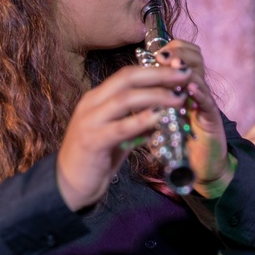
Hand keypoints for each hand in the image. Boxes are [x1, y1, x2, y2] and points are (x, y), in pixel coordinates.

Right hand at [56, 63, 191, 210]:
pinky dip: (141, 120)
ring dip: (155, 95)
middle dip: (159, 74)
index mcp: (97, 97)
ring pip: (124, 99)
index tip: (179, 69)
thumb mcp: (121, 134)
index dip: (155, 69)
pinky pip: (120, 127)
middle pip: (127, 78)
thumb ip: (139, 122)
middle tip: (184, 75)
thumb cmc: (98, 157)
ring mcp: (89, 121)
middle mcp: (91, 103)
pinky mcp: (92, 141)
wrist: (70, 184)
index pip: (127, 74)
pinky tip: (160, 117)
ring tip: (178, 97)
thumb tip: (166, 111)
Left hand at [155, 39, 232, 196]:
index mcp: (181, 86)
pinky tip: (189, 89)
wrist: (196, 169)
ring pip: (200, 77)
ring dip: (186, 69)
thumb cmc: (175, 144)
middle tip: (162, 55)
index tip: (153, 52)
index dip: (170, 49)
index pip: (182, 55)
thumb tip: (125, 88)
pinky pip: (207, 103)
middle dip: (179, 53)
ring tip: (174, 65)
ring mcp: (205, 104)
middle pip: (194, 58)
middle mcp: (195, 91)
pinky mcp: (213, 120)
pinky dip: (199, 94)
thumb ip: (148, 102)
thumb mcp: (158, 117)